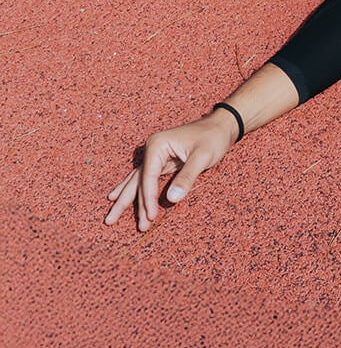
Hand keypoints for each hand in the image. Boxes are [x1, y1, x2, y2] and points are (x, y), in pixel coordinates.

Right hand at [105, 112, 235, 232]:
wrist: (221, 126)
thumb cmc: (213, 138)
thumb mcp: (203, 157)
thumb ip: (187, 177)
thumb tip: (171, 199)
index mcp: (158, 145)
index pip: (148, 177)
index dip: (148, 198)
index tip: (150, 216)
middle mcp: (152, 149)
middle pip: (137, 180)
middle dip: (127, 202)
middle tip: (110, 222)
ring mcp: (155, 155)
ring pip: (138, 181)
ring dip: (129, 200)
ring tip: (111, 219)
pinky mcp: (162, 161)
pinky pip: (145, 178)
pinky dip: (134, 190)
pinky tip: (117, 197)